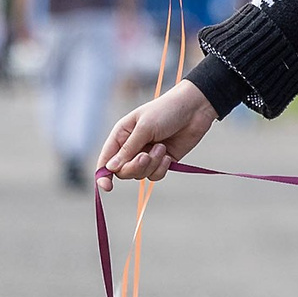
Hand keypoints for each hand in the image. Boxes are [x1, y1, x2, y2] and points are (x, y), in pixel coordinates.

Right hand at [98, 80, 215, 185]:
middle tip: (146, 156)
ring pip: (140, 175)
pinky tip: (168, 155)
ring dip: (152, 164)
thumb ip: (128, 149)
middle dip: (135, 167)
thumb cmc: (166, 111)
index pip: (106, 160)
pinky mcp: (162, 162)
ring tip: (162, 147)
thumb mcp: (144, 128)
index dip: (103, 175)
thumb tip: (110, 169)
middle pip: (123, 172)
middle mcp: (132, 147)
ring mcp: (147, 155)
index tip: (107, 187)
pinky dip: (161, 168)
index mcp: (121, 135)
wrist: (195, 109)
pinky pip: (155, 175)